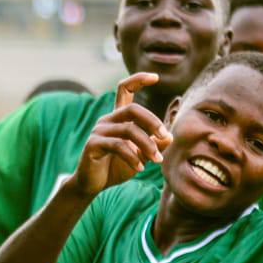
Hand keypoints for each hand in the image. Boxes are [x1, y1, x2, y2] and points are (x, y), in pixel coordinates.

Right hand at [72, 73, 170, 196]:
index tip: (156, 77)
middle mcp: (107, 120)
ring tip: (157, 160)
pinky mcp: (92, 144)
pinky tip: (140, 168)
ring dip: (147, 145)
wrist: (92, 185)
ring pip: (129, 130)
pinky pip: (118, 146)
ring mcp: (98, 131)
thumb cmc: (116, 167)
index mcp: (118, 118)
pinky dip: (133, 157)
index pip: (125, 89)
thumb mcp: (141, 156)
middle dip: (153, 122)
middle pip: (132, 109)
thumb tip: (169, 136)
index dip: (139, 79)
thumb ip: (154, 145)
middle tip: (165, 137)